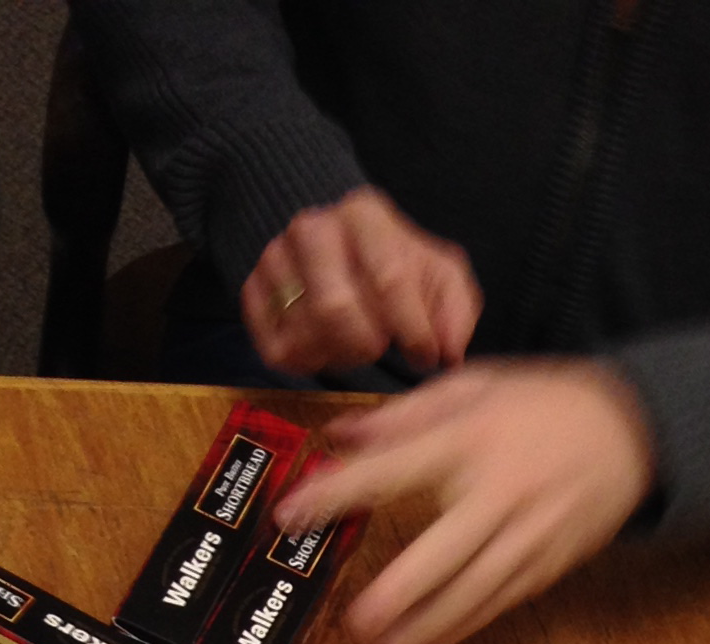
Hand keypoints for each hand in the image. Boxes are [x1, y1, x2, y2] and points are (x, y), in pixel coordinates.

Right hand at [242, 189, 479, 379]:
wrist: (337, 244)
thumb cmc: (395, 266)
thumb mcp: (439, 276)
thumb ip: (456, 310)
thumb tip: (449, 351)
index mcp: (364, 215)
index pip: (388, 279)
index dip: (411, 330)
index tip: (425, 355)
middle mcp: (312, 227)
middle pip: (334, 309)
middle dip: (366, 344)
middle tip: (380, 348)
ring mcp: (276, 256)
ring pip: (304, 332)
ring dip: (337, 355)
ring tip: (355, 344)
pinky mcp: (253, 289)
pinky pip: (275, 347)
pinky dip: (305, 362)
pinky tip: (325, 349)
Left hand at [276, 360, 655, 643]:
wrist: (631, 433)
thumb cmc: (542, 405)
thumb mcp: (473, 387)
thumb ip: (405, 415)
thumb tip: (341, 437)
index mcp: (471, 440)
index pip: (393, 468)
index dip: (340, 492)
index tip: (292, 513)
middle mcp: (499, 494)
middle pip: (442, 552)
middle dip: (398, 594)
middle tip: (354, 625)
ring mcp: (527, 536)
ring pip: (469, 594)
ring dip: (423, 631)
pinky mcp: (545, 567)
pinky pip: (493, 607)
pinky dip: (455, 632)